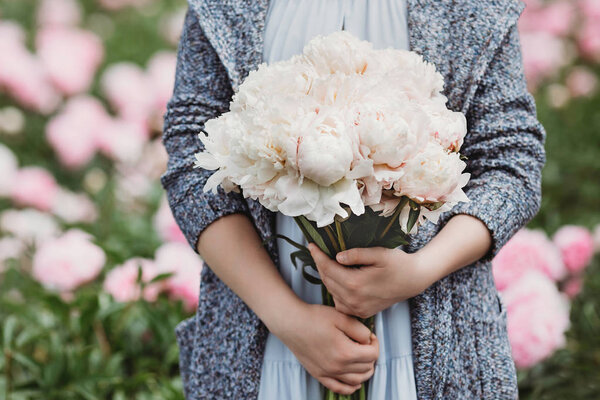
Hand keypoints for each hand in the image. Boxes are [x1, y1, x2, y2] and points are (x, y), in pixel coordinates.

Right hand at [272, 303, 378, 394]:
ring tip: (362, 358)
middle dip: (371, 355)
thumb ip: (360, 330)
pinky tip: (355, 380)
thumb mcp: (341, 317)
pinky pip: (340, 388)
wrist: (291, 322)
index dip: (375, 344)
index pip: (372, 355)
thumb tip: (368, 340)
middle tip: (365, 344)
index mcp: (345, 352)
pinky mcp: (319, 374)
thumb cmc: (314, 317)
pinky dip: (351, 387)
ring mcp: (327, 373)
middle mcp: (337, 367)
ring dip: (365, 371)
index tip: (370, 336)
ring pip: (357, 381)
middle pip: (367, 368)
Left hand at [307, 243, 435, 318]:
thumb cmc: (398, 263)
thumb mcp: (379, 253)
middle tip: (316, 252)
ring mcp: (357, 309)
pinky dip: (336, 291)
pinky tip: (339, 280)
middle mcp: (353, 300)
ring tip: (326, 263)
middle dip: (320, 265)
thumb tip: (338, 256)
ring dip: (327, 278)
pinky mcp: (362, 313)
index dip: (317, 256)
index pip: (327, 268)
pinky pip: (340, 303)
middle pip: (327, 280)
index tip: (311, 245)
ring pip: (332, 292)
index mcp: (355, 283)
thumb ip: (357, 254)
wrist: (414, 280)